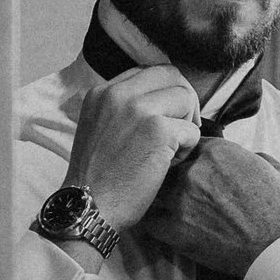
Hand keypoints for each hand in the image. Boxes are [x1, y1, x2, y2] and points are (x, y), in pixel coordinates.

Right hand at [65, 63, 203, 232]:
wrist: (87, 208)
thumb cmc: (97, 177)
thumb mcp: (99, 127)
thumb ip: (123, 108)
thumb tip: (161, 98)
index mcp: (102, 92)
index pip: (148, 72)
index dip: (164, 92)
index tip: (165, 115)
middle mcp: (118, 94)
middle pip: (171, 75)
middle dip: (183, 100)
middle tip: (181, 127)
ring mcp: (138, 109)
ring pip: (185, 99)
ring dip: (186, 125)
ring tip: (170, 150)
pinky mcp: (159, 130)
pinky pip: (192, 130)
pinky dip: (187, 149)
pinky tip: (167, 164)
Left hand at [138, 135, 279, 275]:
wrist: (277, 251)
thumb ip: (260, 158)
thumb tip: (252, 159)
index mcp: (218, 152)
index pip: (190, 144)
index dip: (192, 154)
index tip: (195, 165)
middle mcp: (194, 171)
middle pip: (168, 164)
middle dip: (173, 173)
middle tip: (182, 187)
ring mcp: (180, 200)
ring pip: (154, 190)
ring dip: (159, 196)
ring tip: (166, 205)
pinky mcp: (173, 230)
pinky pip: (149, 220)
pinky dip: (153, 222)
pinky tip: (161, 225)